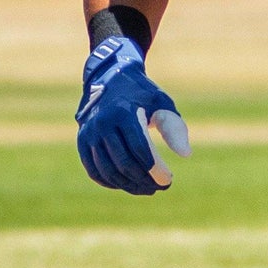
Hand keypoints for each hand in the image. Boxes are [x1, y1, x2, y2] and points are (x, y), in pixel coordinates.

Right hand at [75, 36, 190, 193]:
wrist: (110, 79)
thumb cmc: (143, 95)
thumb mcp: (162, 104)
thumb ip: (173, 128)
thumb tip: (185, 154)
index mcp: (124, 112)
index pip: (140, 149)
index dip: (155, 169)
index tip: (168, 180)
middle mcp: (102, 123)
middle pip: (124, 163)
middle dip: (145, 180)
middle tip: (162, 186)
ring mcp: (89, 133)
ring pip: (108, 170)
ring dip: (129, 185)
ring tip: (148, 189)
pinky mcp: (82, 141)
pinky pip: (94, 170)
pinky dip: (111, 182)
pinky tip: (128, 185)